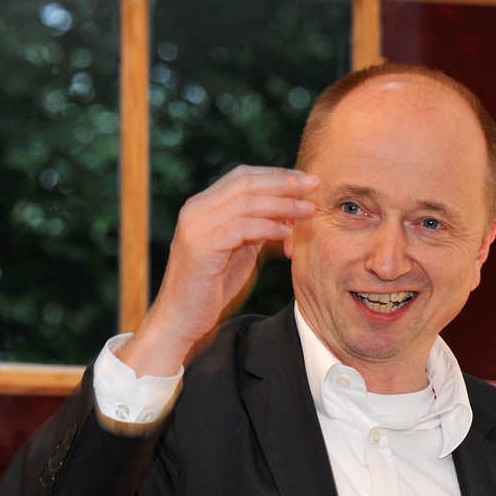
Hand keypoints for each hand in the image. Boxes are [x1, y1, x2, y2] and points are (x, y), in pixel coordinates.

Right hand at [118, 166, 317, 377]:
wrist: (181, 320)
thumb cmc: (212, 287)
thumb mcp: (239, 250)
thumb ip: (256, 227)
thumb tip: (287, 210)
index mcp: (202, 206)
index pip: (242, 176)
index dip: (277, 175)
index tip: (305, 181)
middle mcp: (195, 210)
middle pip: (245, 182)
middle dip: (284, 182)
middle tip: (313, 185)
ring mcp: (195, 227)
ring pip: (245, 202)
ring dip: (281, 203)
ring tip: (307, 210)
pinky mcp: (200, 248)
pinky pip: (240, 228)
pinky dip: (267, 227)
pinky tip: (286, 232)